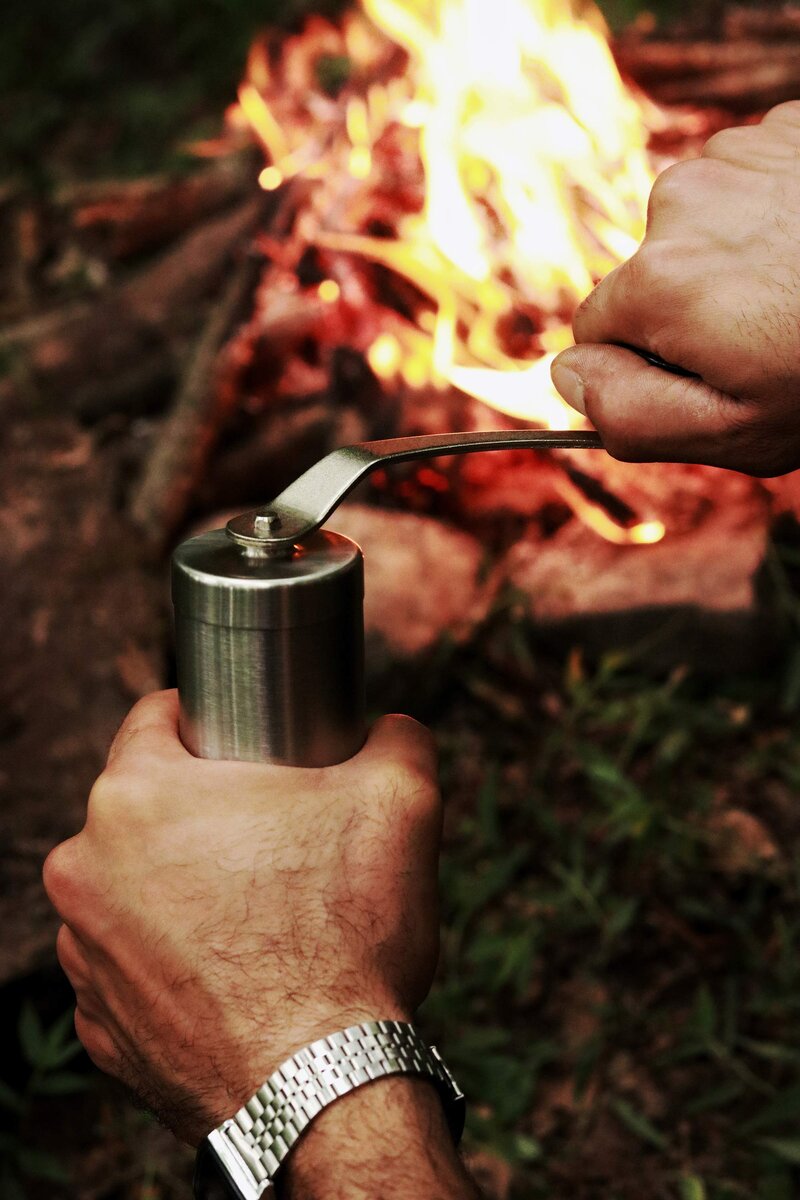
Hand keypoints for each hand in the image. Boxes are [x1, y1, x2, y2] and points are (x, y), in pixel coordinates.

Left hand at [42, 692, 441, 1145]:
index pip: (158, 716)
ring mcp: (83, 952)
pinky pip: (136, 964)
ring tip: (259, 913)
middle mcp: (85, 866)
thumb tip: (391, 730)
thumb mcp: (399, 800)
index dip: (214, 721)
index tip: (253, 748)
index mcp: (137, 794)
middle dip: (206, 812)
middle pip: (147, 807)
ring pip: (136, 886)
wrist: (321, 1087)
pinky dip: (175, 960)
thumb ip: (395, 737)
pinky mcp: (99, 1021)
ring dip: (184, 887)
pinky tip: (234, 974)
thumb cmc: (347, 936)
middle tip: (276, 839)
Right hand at [551, 101, 799, 476]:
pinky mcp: (785, 129)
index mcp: (656, 283)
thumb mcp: (730, 432)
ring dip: (735, 258)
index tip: (711, 373)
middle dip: (693, 308)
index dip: (648, 364)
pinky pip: (748, 185)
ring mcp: (737, 156)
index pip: (597, 331)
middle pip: (649, 274)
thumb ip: (628, 413)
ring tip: (798, 289)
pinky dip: (773, 214)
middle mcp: (681, 203)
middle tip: (768, 337)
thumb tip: (564, 378)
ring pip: (698, 227)